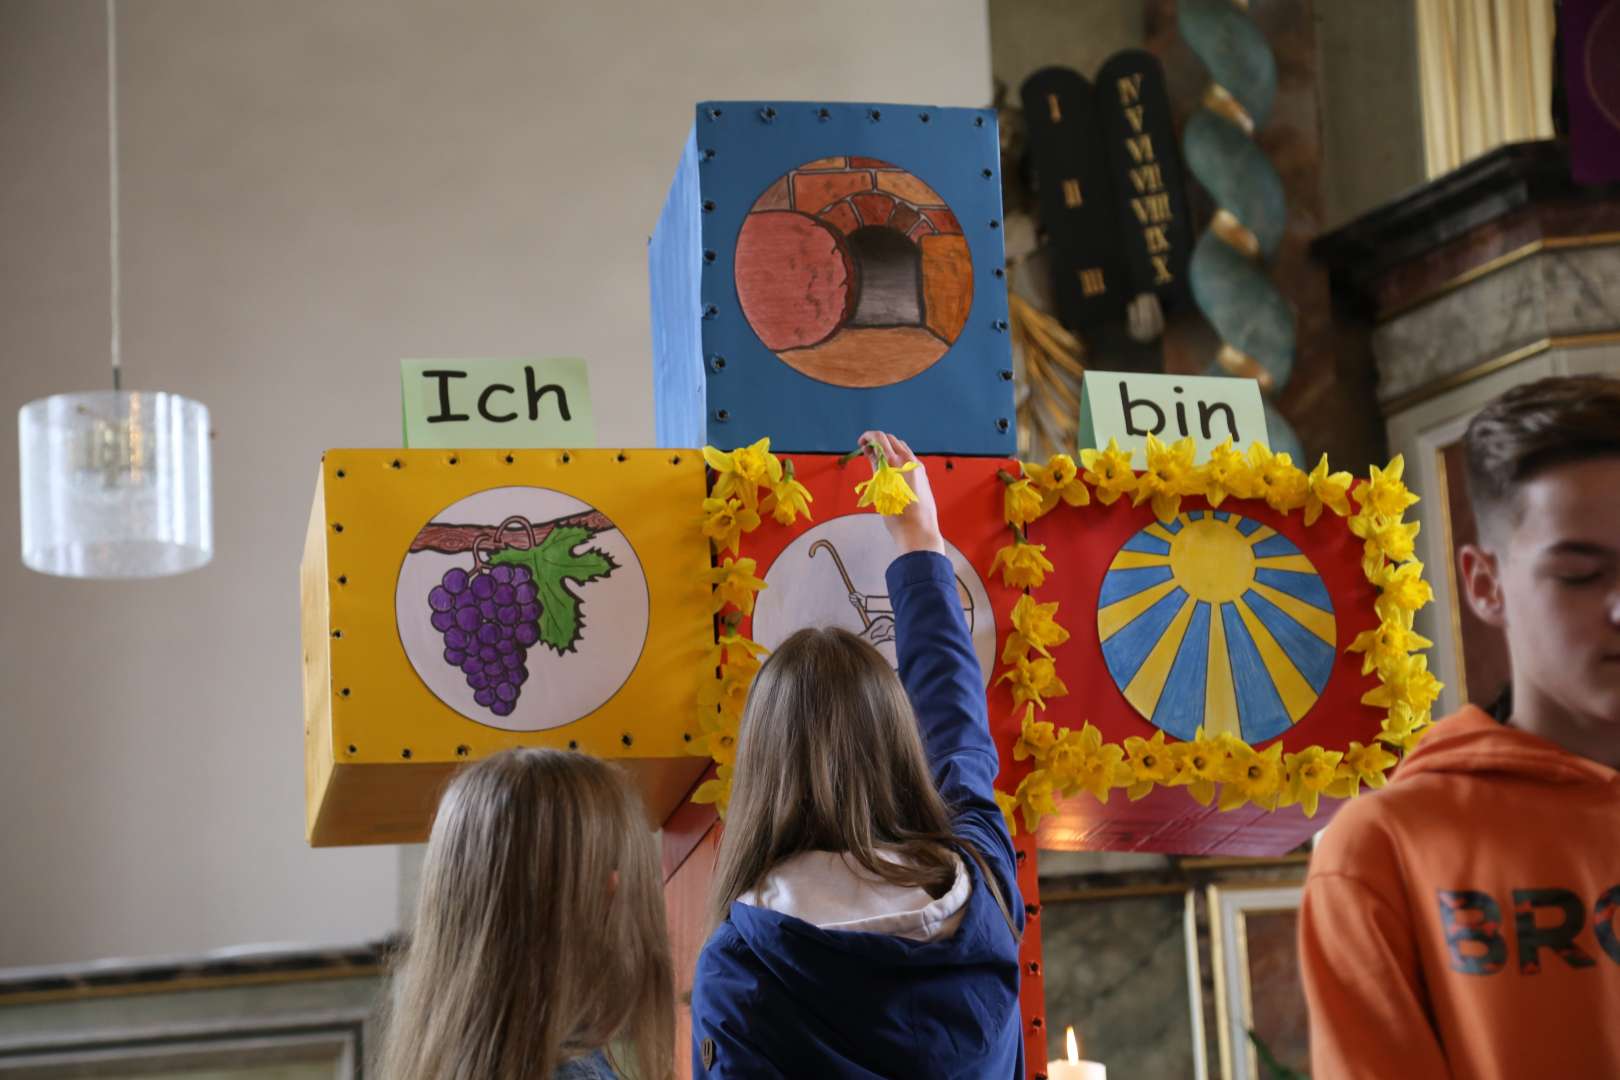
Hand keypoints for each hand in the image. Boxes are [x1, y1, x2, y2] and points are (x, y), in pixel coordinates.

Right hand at [859, 430, 944, 555]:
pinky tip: (889, 470)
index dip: (868, 437)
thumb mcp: (881, 490)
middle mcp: (911, 461)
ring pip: (901, 448)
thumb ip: (877, 467)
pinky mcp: (922, 476)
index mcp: (898, 463)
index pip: (881, 438)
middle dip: (878, 442)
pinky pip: (908, 459)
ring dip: (888, 449)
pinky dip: (896, 458)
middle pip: (892, 440)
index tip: (861, 443)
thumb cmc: (898, 516)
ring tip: (876, 461)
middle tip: (866, 452)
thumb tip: (871, 452)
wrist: (919, 531)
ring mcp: (919, 468)